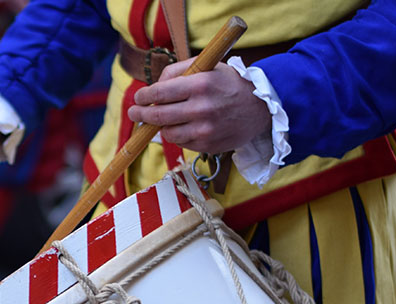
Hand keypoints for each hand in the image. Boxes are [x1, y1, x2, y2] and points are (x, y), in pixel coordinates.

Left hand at [127, 61, 271, 154]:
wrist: (260, 107)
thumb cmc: (228, 83)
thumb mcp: (207, 66)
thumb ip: (177, 71)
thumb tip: (153, 87)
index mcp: (200, 84)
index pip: (160, 93)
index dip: (143, 97)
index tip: (138, 98)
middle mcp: (202, 108)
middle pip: (158, 116)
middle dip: (141, 114)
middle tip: (134, 112)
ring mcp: (205, 130)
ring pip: (167, 133)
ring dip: (161, 126)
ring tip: (162, 119)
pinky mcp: (208, 145)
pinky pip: (182, 143)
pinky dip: (178, 135)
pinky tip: (184, 126)